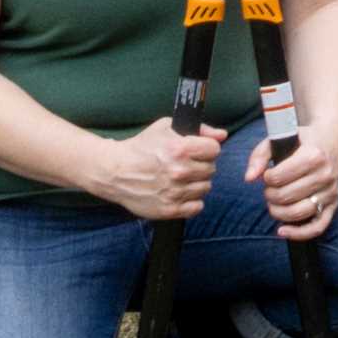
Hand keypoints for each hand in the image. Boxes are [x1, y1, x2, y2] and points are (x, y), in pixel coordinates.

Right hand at [89, 117, 222, 219]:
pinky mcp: (169, 209)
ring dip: (197, 182)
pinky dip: (192, 200)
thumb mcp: (166, 128)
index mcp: (180, 149)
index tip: (198, 150)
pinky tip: (180, 192)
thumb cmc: (141, 147)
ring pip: (205, 187)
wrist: (114, 171)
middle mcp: (179, 171)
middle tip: (186, 164)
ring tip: (181, 178)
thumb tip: (223, 135)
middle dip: (201, 164)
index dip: (207, 148)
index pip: (214, 150)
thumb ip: (199, 129)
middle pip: (211, 169)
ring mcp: (174, 192)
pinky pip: (197, 207)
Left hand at [256, 111, 337, 237]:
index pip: (279, 177)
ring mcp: (331, 192)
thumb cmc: (302, 141)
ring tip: (273, 204)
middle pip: (286, 196)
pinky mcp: (334, 205)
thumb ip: (260, 155)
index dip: (267, 178)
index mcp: (313, 155)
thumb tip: (249, 178)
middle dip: (270, 195)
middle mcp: (325, 175)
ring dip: (278, 212)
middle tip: (268, 189)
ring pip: (299, 212)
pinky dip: (299, 233)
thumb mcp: (280, 138)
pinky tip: (282, 231)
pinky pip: (317, 227)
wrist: (332, 141)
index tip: (267, 174)